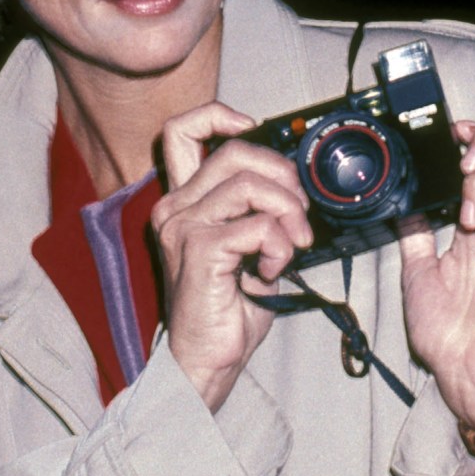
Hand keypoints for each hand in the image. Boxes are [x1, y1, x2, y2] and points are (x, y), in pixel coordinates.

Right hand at [152, 103, 313, 410]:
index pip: (182, 132)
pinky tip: (272, 269)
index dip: (219, 116)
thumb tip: (296, 189)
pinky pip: (257, 226)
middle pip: (235, 152)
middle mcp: (175, 209)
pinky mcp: (200, 250)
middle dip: (283, 175)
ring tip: (292, 244)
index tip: (251, 128)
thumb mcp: (246, 248)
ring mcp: (183, 228)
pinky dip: (279, 245)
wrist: (206, 359)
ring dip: (288, 212)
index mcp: (182, 202)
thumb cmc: (225, 309)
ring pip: (250, 185)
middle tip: (299, 212)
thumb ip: (258, 212)